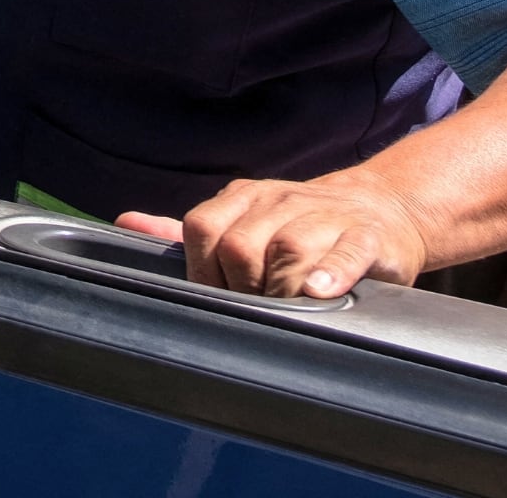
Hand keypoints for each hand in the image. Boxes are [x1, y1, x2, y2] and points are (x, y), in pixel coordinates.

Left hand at [114, 169, 431, 297]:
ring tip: (283, 309)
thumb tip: (126, 222)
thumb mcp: (243, 218)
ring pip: (288, 247)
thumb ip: (187, 231)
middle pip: (239, 245)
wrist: (380, 208)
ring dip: (278, 287)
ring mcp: (326, 217)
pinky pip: (346, 251)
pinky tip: (317, 291)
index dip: (202, 270)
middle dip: (240, 286)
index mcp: (245, 198)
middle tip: (255, 308)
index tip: (218, 296)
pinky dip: (331, 272)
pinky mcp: (368, 237)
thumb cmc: (301, 223)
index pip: (202, 228)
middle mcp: (281, 201)